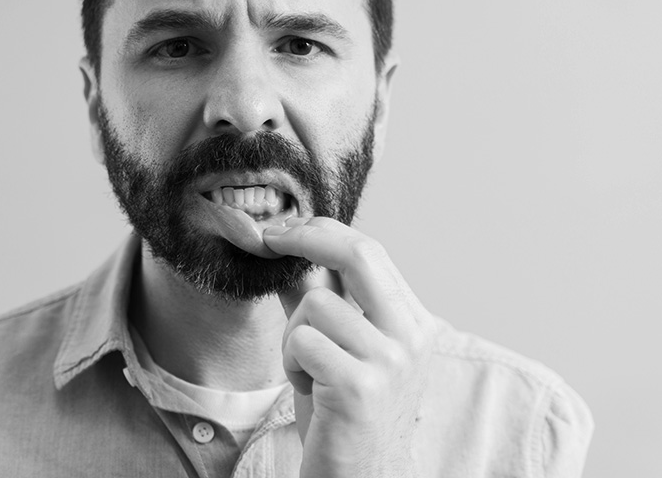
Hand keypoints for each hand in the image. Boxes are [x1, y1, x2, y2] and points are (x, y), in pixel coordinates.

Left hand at [263, 217, 435, 477]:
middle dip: (305, 237)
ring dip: (293, 336)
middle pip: (358, 255)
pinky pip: (302, 341)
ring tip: (308, 369)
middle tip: (268, 238)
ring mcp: (391, 362)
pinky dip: (291, 363)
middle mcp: (412, 337)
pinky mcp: (360, 387)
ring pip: (315, 304)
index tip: (283, 228)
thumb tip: (285, 248)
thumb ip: (316, 297)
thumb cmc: (339, 409)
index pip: (371, 252)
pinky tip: (310, 388)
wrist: (352, 474)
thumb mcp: (332, 343)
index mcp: (413, 322)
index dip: (322, 230)